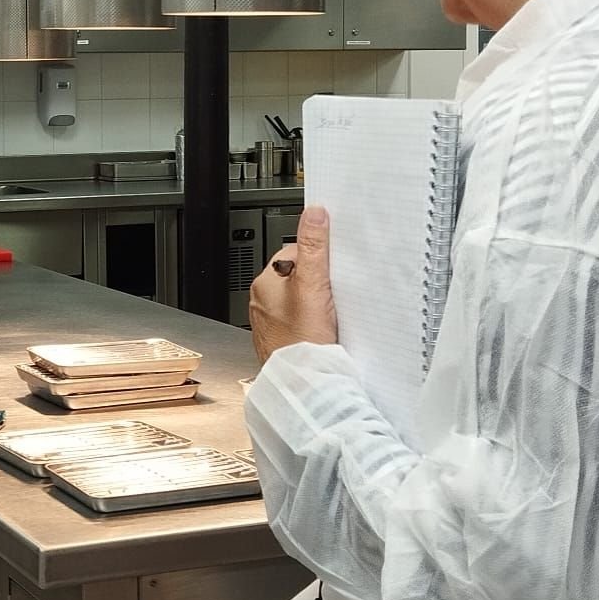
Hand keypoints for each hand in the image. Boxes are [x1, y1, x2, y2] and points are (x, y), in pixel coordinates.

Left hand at [250, 205, 337, 363]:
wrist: (305, 385)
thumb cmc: (303, 340)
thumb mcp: (313, 286)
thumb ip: (313, 248)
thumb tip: (314, 213)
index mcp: (265, 282)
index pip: (294, 252)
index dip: (318, 257)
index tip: (333, 266)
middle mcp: (263, 301)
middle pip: (299, 275)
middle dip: (319, 279)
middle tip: (335, 291)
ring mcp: (272, 321)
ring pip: (301, 297)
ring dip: (317, 300)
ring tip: (332, 311)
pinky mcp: (284, 338)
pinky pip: (301, 318)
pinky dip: (314, 319)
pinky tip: (325, 328)